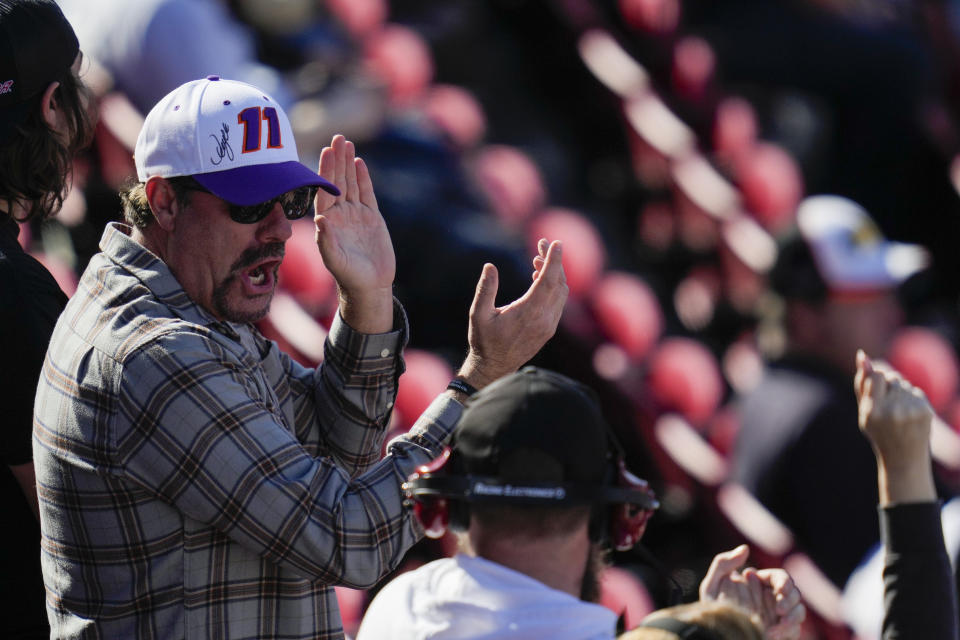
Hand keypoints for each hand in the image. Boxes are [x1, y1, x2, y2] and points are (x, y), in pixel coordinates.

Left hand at [315, 134, 395, 332]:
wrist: (370, 284)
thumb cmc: (349, 275)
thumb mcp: (335, 260)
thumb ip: (327, 241)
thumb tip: (320, 220)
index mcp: (328, 222)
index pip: (325, 191)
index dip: (325, 171)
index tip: (326, 152)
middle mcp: (339, 214)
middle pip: (337, 181)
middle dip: (336, 160)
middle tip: (337, 138)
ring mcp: (355, 214)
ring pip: (351, 184)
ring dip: (348, 164)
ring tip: (347, 143)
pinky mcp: (371, 217)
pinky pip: (366, 194)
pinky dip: (363, 179)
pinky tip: (359, 163)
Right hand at [457, 238, 567, 388]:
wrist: (494, 367)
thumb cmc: (484, 340)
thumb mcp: (478, 314)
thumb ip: (485, 289)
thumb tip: (490, 266)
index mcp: (529, 312)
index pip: (548, 280)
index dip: (553, 260)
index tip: (556, 243)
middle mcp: (544, 319)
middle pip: (557, 283)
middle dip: (553, 261)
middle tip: (541, 244)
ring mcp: (549, 325)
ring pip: (560, 292)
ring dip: (553, 274)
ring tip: (536, 260)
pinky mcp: (549, 329)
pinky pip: (557, 302)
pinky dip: (553, 286)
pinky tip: (538, 278)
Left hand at [700, 545, 804, 639]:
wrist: (715, 634)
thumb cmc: (712, 608)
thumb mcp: (712, 585)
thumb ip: (723, 563)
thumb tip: (745, 548)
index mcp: (760, 582)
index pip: (780, 577)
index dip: (785, 582)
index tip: (781, 590)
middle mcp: (772, 598)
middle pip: (794, 593)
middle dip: (790, 600)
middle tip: (779, 610)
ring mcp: (778, 616)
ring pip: (799, 611)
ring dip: (793, 618)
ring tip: (776, 627)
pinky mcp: (781, 632)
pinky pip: (794, 631)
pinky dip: (787, 632)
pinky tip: (772, 635)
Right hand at [854, 349, 935, 503]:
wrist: (904, 457)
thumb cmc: (879, 432)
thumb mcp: (864, 411)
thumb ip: (861, 383)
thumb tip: (862, 355)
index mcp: (872, 412)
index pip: (876, 375)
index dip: (875, 380)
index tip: (875, 391)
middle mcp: (892, 410)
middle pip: (891, 377)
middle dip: (888, 387)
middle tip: (886, 407)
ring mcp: (911, 411)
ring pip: (903, 383)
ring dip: (900, 392)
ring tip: (898, 412)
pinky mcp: (926, 410)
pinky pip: (915, 391)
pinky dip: (911, 399)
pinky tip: (909, 415)